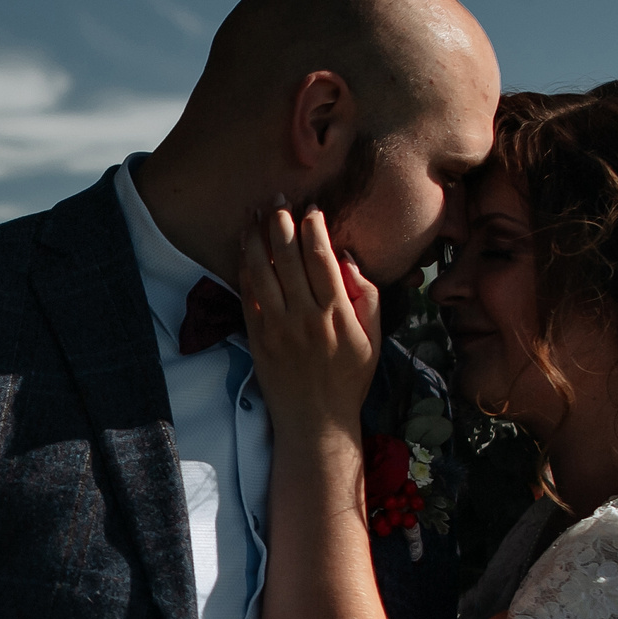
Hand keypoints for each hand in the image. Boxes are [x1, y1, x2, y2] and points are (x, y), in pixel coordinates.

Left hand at [239, 207, 381, 437]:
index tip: (310, 209)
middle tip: (276, 198)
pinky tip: (243, 247)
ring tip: (254, 213)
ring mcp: (278, 326)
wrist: (315, 420)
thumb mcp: (374, 338)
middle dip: (281, 222)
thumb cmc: (349, 379)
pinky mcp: (257, 337)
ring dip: (256, 237)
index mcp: (337, 314)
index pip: (322, 259)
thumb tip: (349, 260)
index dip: (314, 229)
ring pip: (262, 270)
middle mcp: (305, 316)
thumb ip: (368, 297)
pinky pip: (248, 294)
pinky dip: (244, 267)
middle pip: (288, 257)